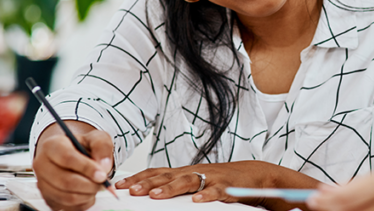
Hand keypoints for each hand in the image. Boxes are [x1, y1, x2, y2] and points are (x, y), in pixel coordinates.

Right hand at [33, 122, 113, 210]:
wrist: (72, 153)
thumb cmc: (81, 145)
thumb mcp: (96, 138)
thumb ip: (102, 147)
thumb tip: (104, 165)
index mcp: (52, 145)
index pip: (67, 158)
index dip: (87, 168)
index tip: (102, 175)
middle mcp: (42, 165)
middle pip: (66, 181)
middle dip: (89, 185)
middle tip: (102, 182)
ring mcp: (43, 184)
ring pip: (66, 197)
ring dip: (87, 195)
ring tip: (95, 185)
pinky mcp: (48, 198)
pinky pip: (67, 207)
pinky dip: (82, 202)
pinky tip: (87, 191)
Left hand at [116, 160, 317, 208]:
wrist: (255, 175)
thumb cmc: (221, 181)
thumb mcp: (195, 181)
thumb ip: (176, 186)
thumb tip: (151, 194)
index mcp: (184, 172)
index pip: (156, 172)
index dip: (138, 178)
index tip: (119, 185)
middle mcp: (194, 172)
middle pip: (166, 176)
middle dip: (146, 183)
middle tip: (129, 190)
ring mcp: (210, 178)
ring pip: (187, 181)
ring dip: (170, 188)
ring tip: (155, 196)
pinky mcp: (227, 186)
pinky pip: (216, 191)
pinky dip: (206, 195)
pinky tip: (197, 201)